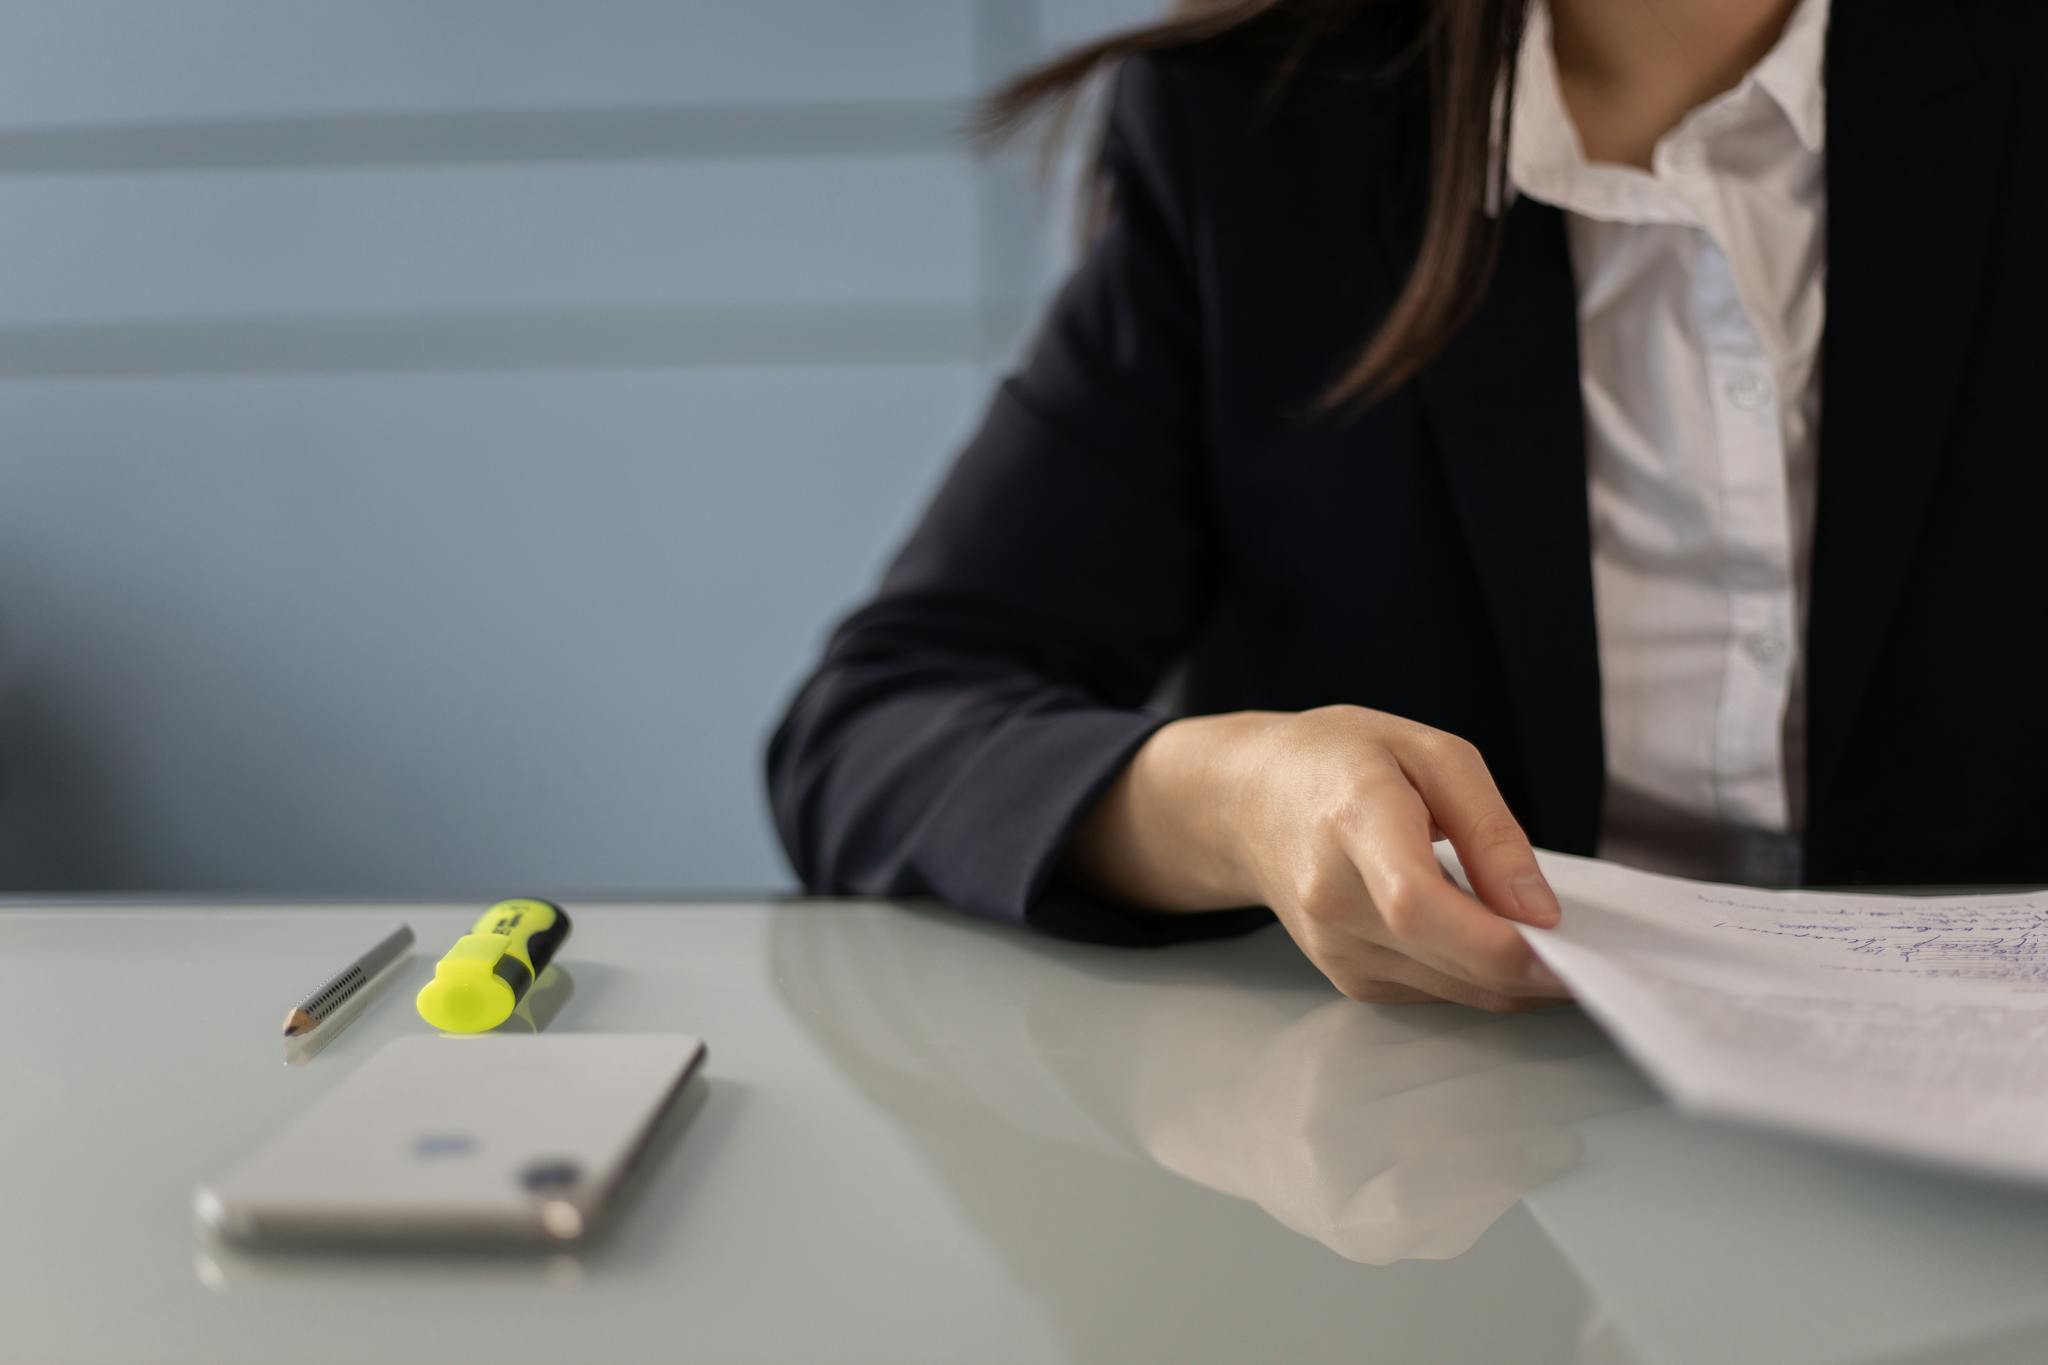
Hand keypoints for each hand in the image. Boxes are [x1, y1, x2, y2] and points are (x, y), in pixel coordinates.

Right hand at [1064, 706, 1571, 1010]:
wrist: (1247, 801)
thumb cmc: (1339, 761)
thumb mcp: (1430, 752)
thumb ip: (1491, 830)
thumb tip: (1541, 914)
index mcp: (1353, 823)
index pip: (1419, 905)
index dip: (1499, 940)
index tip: (1565, 943)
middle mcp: (1333, 900)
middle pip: (1448, 961)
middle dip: (1534, 968)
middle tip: (1596, 949)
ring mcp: (1334, 948)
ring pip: (1453, 990)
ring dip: (1512, 976)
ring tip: (1545, 934)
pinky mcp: (1347, 978)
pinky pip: (1435, 993)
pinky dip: (1477, 975)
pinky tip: (1490, 937)